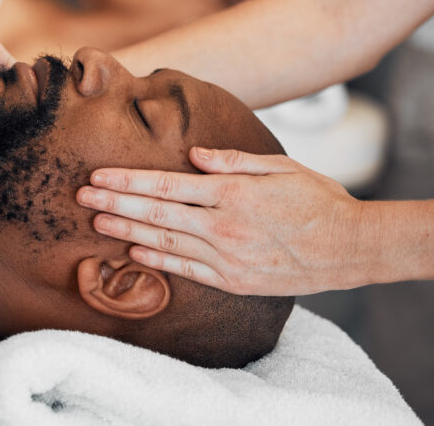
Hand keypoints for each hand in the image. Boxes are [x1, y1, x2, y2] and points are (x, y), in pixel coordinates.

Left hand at [76, 147, 366, 295]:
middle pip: (156, 212)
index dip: (128, 180)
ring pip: (165, 241)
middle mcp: (223, 225)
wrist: (353, 247)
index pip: (166, 184)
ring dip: (127, 230)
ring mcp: (228, 256)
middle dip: (115, 202)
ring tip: (96, 221)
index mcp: (231, 192)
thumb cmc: (317, 200)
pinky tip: (132, 251)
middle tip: (80, 196)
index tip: (98, 175)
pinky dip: (158, 260)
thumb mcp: (280, 166)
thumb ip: (232, 160)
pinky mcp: (234, 280)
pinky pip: (187, 270)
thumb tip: (193, 154)